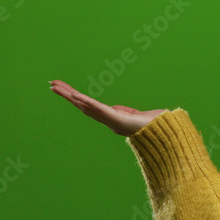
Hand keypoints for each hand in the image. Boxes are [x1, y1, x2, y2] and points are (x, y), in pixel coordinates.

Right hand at [49, 80, 167, 136]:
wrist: (166, 135)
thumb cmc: (156, 128)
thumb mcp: (138, 115)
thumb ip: (129, 113)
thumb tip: (126, 112)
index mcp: (112, 117)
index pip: (90, 105)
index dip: (77, 98)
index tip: (66, 90)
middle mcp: (108, 120)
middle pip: (83, 104)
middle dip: (67, 95)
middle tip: (52, 85)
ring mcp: (111, 120)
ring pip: (86, 105)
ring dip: (70, 95)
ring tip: (55, 86)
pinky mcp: (117, 119)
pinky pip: (98, 109)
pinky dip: (86, 101)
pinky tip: (75, 95)